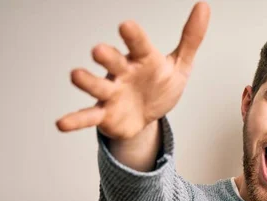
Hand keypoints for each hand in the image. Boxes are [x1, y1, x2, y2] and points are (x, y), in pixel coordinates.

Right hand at [56, 2, 210, 138]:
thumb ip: (191, 38)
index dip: (133, 36)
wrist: (148, 117)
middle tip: (98, 50)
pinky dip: (75, 120)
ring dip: (87, 81)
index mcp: (142, 59)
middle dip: (106, 56)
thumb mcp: (180, 65)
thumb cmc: (159, 86)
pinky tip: (61, 124)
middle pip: (113, 62)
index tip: (126, 26)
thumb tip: (204, 7)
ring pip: (98, 86)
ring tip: (75, 75)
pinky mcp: (104, 114)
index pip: (139, 44)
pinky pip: (88, 116)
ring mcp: (111, 93)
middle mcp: (122, 72)